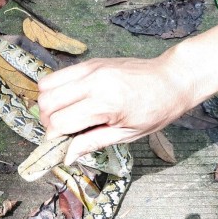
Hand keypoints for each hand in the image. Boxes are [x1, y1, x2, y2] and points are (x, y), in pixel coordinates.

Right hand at [38, 55, 193, 164]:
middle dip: (48, 121)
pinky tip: (72, 100)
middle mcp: (92, 82)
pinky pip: (58, 74)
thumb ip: (92, 142)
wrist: (171, 79)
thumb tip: (66, 156)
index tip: (61, 144)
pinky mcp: (90, 62)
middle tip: (63, 130)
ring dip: (49, 104)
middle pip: (47, 102)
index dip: (55, 137)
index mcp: (105, 104)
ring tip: (65, 114)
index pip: (59, 122)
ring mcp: (89, 68)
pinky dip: (56, 89)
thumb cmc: (155, 110)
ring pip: (46, 85)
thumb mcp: (126, 134)